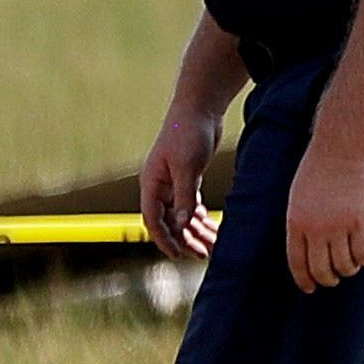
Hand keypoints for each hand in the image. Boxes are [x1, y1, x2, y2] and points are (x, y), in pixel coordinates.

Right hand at [138, 114, 219, 259]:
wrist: (199, 108)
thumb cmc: (189, 133)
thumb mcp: (188, 167)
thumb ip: (184, 196)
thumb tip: (180, 224)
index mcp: (151, 184)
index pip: (153, 219)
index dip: (164, 239)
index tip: (177, 256)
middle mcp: (160, 186)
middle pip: (168, 221)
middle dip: (184, 240)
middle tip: (202, 255)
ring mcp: (174, 183)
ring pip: (181, 215)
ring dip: (194, 231)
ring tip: (212, 247)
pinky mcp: (188, 178)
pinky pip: (191, 205)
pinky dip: (200, 218)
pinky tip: (211, 229)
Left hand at [286, 142, 363, 290]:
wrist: (342, 149)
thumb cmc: (319, 168)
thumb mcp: (298, 197)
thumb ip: (302, 222)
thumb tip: (309, 247)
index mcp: (295, 223)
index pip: (297, 262)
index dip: (304, 279)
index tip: (310, 288)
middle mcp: (316, 229)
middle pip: (321, 269)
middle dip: (327, 279)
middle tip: (333, 279)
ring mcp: (339, 226)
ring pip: (344, 264)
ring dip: (348, 270)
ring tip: (350, 266)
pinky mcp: (362, 221)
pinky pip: (363, 253)